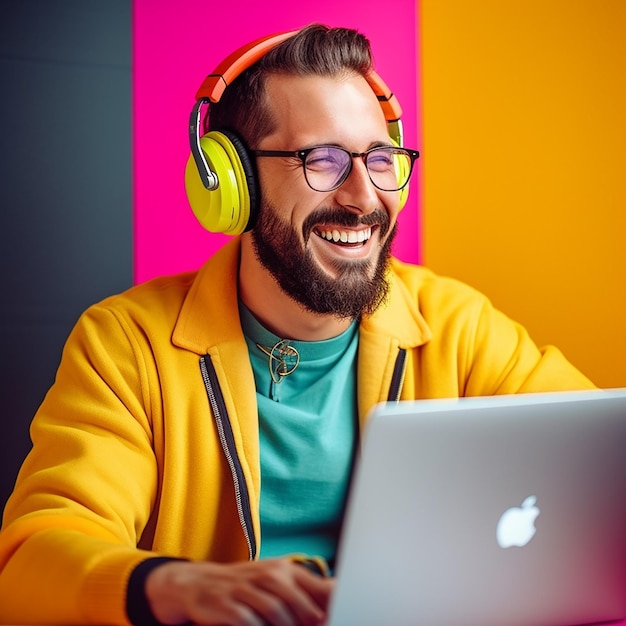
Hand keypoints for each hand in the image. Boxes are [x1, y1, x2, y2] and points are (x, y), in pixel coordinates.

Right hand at [144, 558, 333, 625]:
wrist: (197, 582)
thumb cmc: (245, 587)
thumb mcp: (275, 583)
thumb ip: (304, 594)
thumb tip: (332, 607)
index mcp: (284, 570)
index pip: (317, 586)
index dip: (331, 606)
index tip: (340, 617)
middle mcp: (267, 574)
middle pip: (297, 600)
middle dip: (308, 621)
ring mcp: (244, 587)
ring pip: (274, 610)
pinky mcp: (224, 603)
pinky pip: (247, 620)